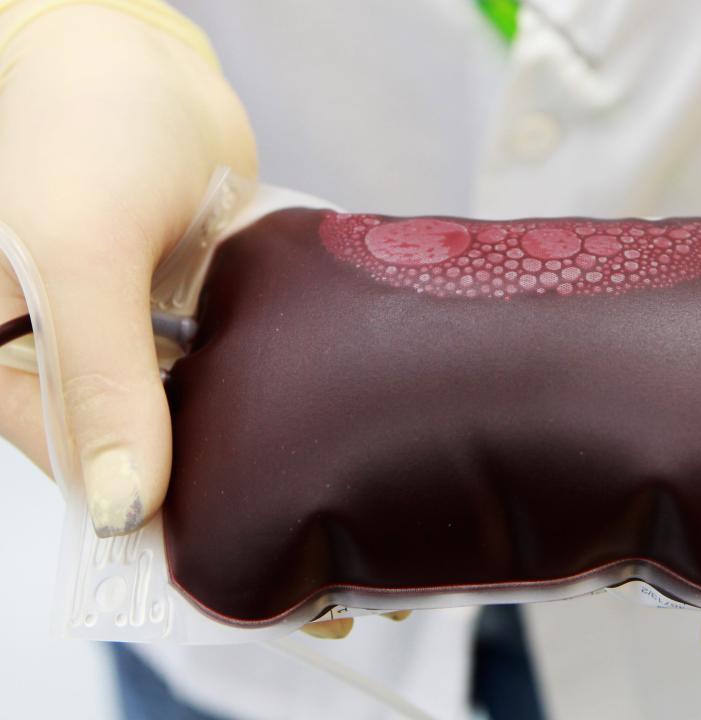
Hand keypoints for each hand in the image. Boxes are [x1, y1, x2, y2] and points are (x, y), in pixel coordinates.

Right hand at [0, 5, 255, 533]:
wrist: (145, 57)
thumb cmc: (86, 125)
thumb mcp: (76, 252)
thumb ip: (94, 378)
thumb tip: (118, 504)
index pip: (66, 459)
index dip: (137, 493)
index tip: (217, 517)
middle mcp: (50, 353)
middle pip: (123, 441)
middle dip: (189, 458)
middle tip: (265, 487)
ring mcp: (116, 335)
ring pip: (173, 410)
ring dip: (222, 421)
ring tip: (285, 443)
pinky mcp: (169, 311)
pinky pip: (205, 365)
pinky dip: (240, 379)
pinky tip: (282, 392)